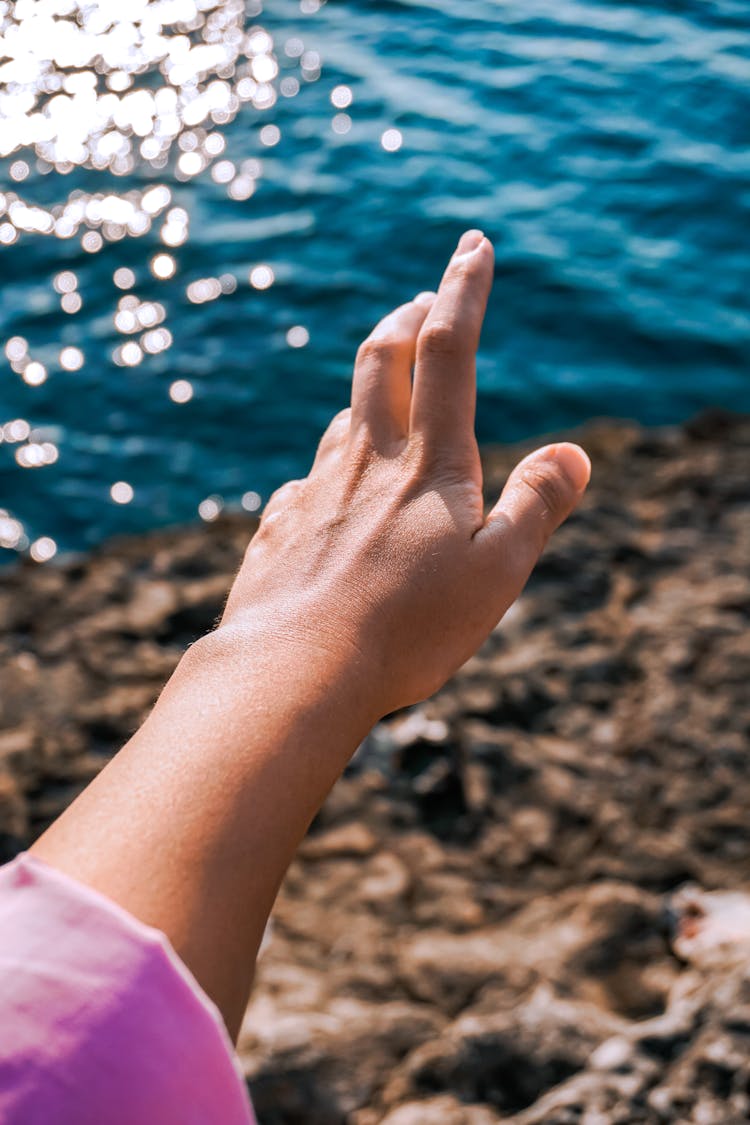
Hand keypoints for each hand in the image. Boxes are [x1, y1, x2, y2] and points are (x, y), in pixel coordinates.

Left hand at [222, 230, 589, 715]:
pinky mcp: (280, 527)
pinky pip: (308, 480)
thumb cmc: (408, 627)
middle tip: (421, 301)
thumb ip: (536, 505)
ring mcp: (315, 491)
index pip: (449, 351)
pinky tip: (334, 493)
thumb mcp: (498, 571)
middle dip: (406, 319)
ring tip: (388, 394)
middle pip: (381, 360)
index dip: (463, 291)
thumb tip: (574, 451)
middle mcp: (366, 461)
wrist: (294, 669)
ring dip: (370, 390)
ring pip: (343, 417)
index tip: (472, 244)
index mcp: (429, 464)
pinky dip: (331, 468)